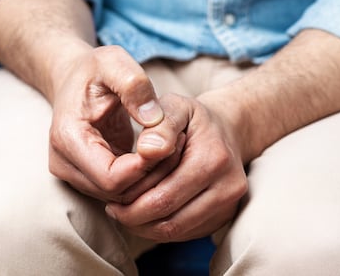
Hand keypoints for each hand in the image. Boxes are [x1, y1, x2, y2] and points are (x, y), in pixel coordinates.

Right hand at [48, 45, 180, 201]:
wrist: (74, 80)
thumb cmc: (93, 70)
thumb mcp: (113, 62)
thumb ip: (134, 85)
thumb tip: (155, 121)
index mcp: (68, 139)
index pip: (111, 178)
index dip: (145, 167)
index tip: (169, 141)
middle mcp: (65, 164)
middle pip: (117, 193)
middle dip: (152, 175)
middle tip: (178, 145)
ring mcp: (74, 173)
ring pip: (120, 198)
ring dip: (150, 179)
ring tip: (171, 147)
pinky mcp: (87, 176)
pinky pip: (120, 190)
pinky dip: (143, 178)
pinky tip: (158, 154)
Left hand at [105, 93, 247, 241]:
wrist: (225, 130)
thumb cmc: (191, 119)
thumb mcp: (175, 107)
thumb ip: (160, 126)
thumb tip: (146, 151)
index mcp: (214, 160)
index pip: (163, 198)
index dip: (131, 204)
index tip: (110, 199)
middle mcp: (228, 187)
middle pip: (170, 221)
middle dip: (135, 220)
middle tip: (113, 211)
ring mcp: (229, 205)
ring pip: (177, 232)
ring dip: (146, 228)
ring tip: (125, 214)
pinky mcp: (225, 216)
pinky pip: (187, 233)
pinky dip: (161, 228)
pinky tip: (146, 214)